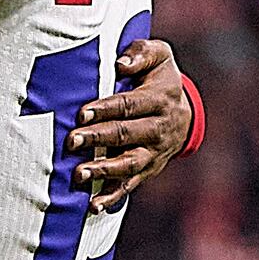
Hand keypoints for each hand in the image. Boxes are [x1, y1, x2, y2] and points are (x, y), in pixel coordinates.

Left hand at [73, 39, 196, 202]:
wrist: (186, 113)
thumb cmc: (160, 78)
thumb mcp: (160, 56)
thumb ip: (141, 53)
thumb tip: (121, 64)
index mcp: (160, 99)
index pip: (130, 105)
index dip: (106, 109)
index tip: (82, 113)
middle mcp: (159, 128)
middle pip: (126, 134)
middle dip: (98, 138)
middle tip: (72, 141)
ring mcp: (154, 153)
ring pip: (129, 164)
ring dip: (104, 170)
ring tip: (79, 174)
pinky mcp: (148, 170)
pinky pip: (131, 185)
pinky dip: (112, 197)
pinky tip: (93, 206)